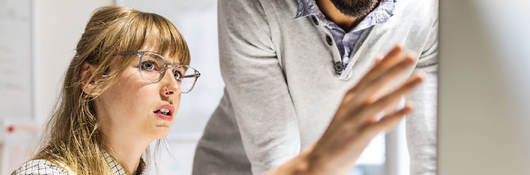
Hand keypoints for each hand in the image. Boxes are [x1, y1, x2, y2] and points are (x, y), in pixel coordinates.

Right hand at [302, 45, 423, 174]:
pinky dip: (395, 115)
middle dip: (395, 68)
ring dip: (403, 88)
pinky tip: (410, 107)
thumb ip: (365, 88)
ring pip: (383, 100)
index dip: (386, 60)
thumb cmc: (340, 132)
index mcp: (351, 96)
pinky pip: (380, 124)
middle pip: (376, 82)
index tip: (400, 46)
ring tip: (420, 77)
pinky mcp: (359, 136)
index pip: (370, 74)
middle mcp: (352, 104)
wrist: (321, 158)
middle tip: (412, 55)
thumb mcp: (349, 106)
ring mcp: (355, 120)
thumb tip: (376, 66)